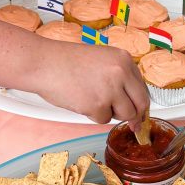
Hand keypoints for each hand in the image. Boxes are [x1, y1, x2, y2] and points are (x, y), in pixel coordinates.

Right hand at [35, 44, 149, 128]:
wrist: (43, 63)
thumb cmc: (66, 62)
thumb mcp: (101, 60)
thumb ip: (119, 76)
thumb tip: (132, 101)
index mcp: (123, 59)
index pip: (142, 88)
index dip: (140, 104)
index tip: (140, 113)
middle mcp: (121, 73)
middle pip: (140, 105)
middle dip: (135, 117)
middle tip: (133, 125)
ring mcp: (110, 89)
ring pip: (124, 115)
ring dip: (110, 113)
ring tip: (92, 99)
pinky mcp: (97, 105)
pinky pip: (103, 119)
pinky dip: (92, 115)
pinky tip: (81, 100)